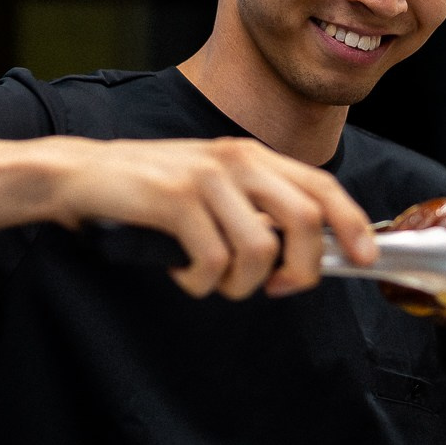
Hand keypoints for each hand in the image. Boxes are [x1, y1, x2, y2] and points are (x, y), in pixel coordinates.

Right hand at [48, 136, 376, 299]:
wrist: (81, 175)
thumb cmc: (148, 191)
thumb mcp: (212, 187)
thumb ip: (255, 207)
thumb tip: (303, 254)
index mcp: (252, 156)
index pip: (321, 185)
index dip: (352, 224)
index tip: (364, 260)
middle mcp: (236, 160)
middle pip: (304, 220)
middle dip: (302, 268)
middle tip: (277, 288)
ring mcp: (206, 178)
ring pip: (260, 249)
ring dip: (241, 284)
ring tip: (213, 280)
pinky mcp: (175, 199)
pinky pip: (213, 262)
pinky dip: (201, 283)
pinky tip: (182, 272)